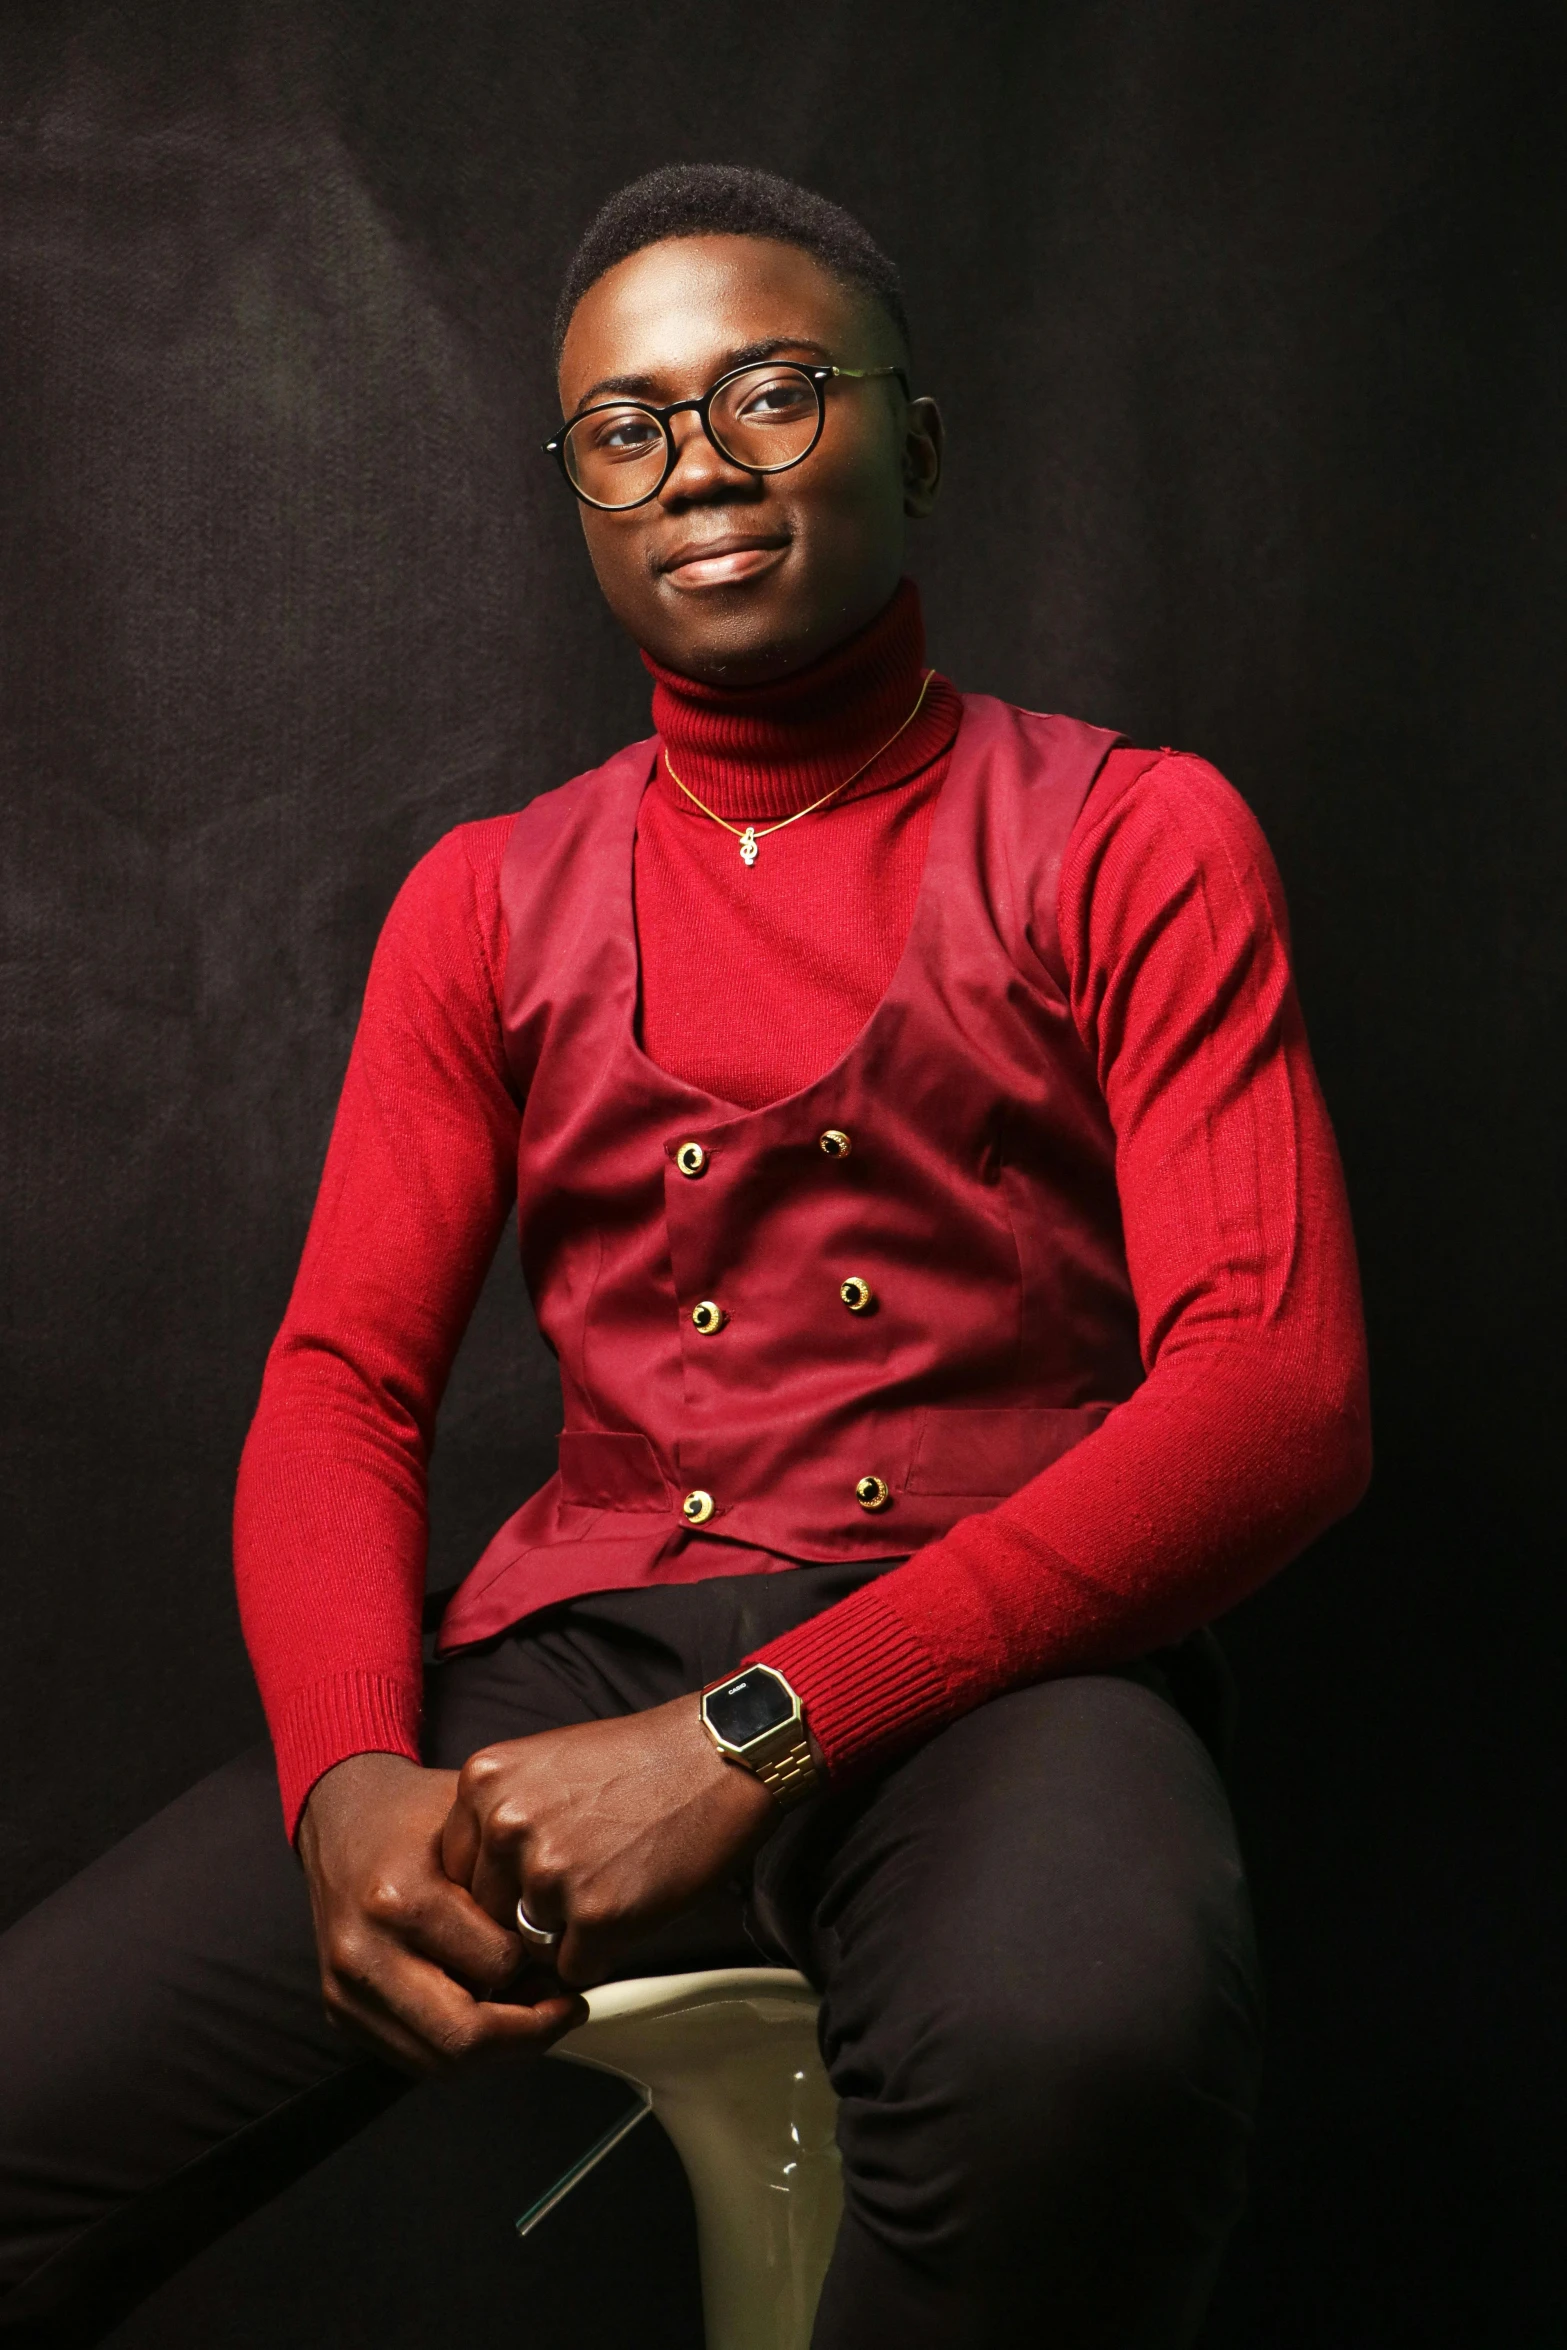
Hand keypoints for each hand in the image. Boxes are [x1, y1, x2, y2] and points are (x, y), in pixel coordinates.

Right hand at [297, 1751, 587, 2073]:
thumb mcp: (478, 1825)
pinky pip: (412, 2056)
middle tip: (564, 2010)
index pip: (497, 1967)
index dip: (545, 1969)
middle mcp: (364, 1952)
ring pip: (438, 2062)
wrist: (341, 1815)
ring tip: (529, 2010)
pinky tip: (485, 2011)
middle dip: (527, 2033)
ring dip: (494, 2049)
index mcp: (400, 1899)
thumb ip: (515, 1885)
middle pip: (462, 2037)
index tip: (570, 1961)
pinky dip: (456, 2046)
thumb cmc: (415, 1816)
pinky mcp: (339, 2008)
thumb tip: (566, 1946)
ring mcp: (345, 1988)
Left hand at [440, 1695, 778, 1987]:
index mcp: (482, 1783)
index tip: (528, 1883)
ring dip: (563, 1937)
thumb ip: (499, 1816)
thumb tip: (476, 1889)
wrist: (718, 1757)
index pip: (455, 1871)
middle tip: (577, 1888)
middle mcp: (504, 1825)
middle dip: (525, 1916)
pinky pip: (576, 1969)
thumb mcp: (543, 1764)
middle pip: (486, 1914)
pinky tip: (630, 1905)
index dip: (495, 1886)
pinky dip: (602, 1953)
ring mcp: (548, 1872)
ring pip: (528, 1947)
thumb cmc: (642, 1760)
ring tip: (608, 1888)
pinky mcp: (596, 1914)